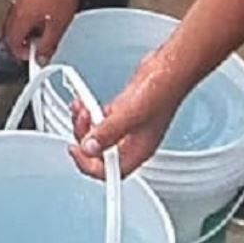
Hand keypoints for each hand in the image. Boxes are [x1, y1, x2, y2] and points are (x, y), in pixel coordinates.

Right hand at [3, 0, 83, 63]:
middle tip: (33, 49)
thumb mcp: (58, 26)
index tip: (31, 57)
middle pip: (8, 34)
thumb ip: (47, 45)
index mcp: (21, 19)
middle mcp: (16, 9)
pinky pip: (18, 12)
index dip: (20, 54)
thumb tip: (41, 58)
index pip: (12, 43)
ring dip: (21, 33)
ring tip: (38, 36)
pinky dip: (24, 22)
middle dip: (18, 44)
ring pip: (12, 23)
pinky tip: (39, 21)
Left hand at [71, 47, 185, 178]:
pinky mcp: (123, 113)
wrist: (168, 70)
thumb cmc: (160, 92)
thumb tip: (89, 148)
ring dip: (84, 124)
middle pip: (99, 154)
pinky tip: (84, 103)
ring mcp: (127, 127)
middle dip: (83, 138)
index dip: (88, 165)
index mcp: (137, 151)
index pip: (110, 172)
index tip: (75, 151)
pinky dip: (89, 113)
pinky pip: (100, 120)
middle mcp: (131, 142)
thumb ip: (108, 132)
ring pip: (97, 135)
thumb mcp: (129, 113)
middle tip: (80, 121)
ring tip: (81, 108)